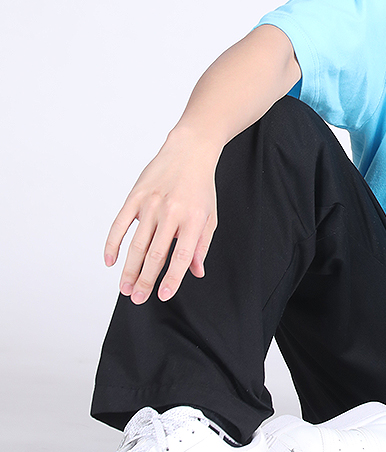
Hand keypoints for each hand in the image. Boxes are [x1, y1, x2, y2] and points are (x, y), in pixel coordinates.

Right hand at [104, 131, 219, 303]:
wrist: (189, 152)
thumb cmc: (201, 187)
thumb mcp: (210, 216)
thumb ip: (202, 245)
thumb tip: (195, 272)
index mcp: (193, 219)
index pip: (181, 256)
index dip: (172, 278)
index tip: (162, 295)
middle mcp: (171, 212)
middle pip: (155, 254)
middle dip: (145, 280)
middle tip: (137, 299)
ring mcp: (150, 204)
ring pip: (136, 244)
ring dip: (129, 269)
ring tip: (125, 288)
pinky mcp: (134, 196)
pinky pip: (119, 225)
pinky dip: (112, 244)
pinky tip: (110, 261)